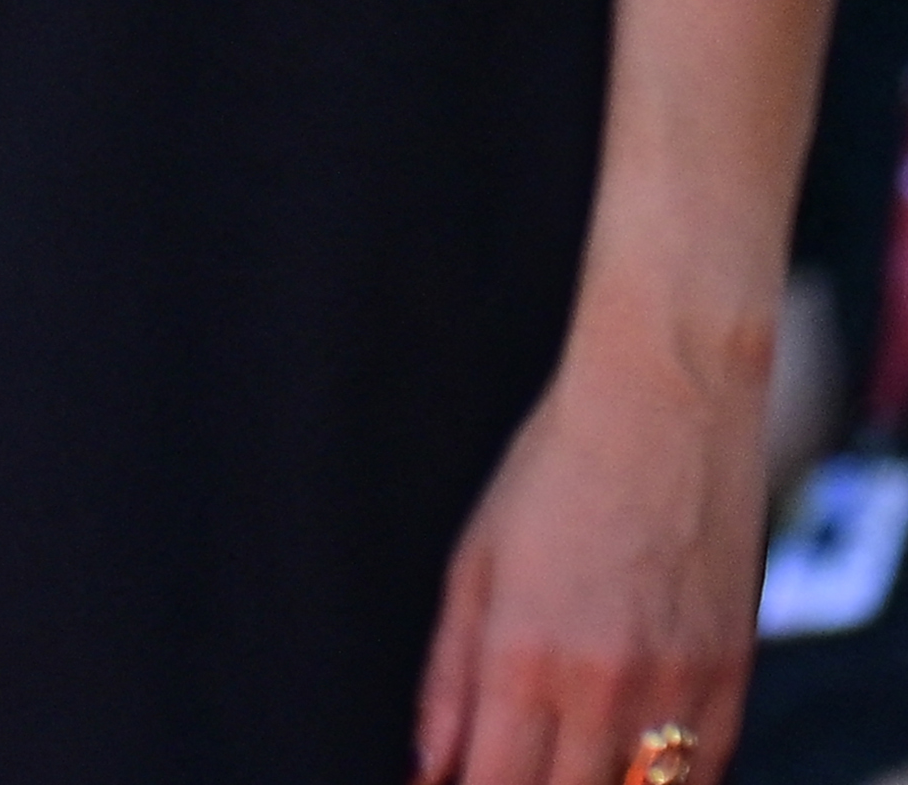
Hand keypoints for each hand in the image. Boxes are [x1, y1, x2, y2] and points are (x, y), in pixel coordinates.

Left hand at [413, 323, 766, 784]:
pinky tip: (625, 762)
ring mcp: (678, 688)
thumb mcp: (472, 566)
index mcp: (524, 657)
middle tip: (505, 764)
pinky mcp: (731, 678)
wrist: (666, 409)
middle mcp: (605, 687)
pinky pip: (706, 773)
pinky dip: (664, 781)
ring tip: (559, 757)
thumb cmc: (554, 472)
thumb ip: (448, 679)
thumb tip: (426, 766)